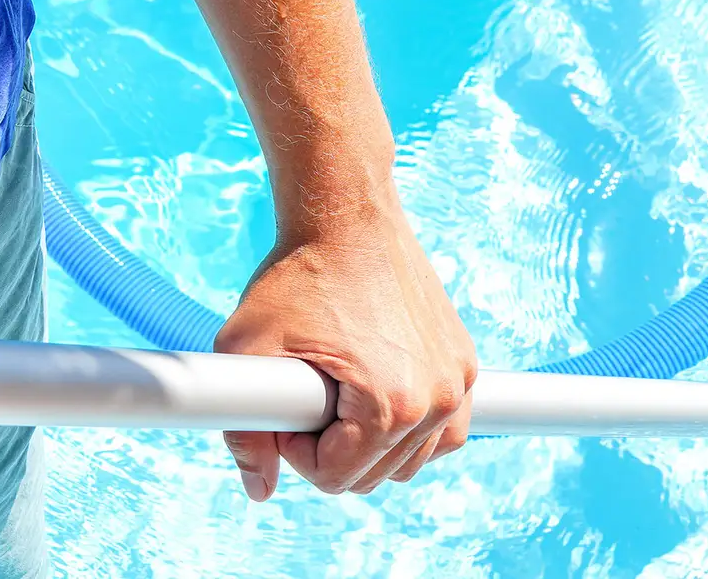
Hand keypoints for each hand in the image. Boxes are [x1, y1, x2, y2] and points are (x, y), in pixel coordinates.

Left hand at [214, 182, 476, 500]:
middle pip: (373, 476)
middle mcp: (437, 400)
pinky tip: (377, 397)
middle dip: (331, 448)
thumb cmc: (297, 275)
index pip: (335, 478)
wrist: (348, 216)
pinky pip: (442, 433)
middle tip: (308, 388)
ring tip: (339, 388)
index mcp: (391, 404)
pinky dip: (412, 432)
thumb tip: (258, 491)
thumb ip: (242, 431)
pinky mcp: (465, 365)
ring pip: (409, 463)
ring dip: (370, 443)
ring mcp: (458, 383)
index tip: (286, 399)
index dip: (295, 448)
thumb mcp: (247, 346)